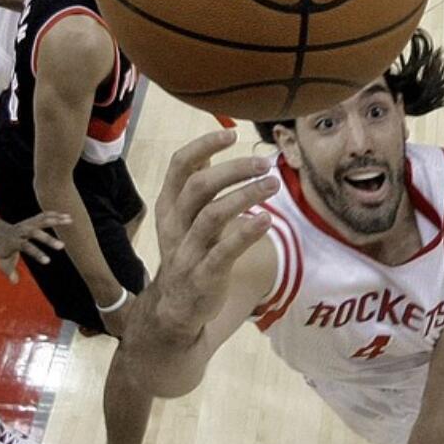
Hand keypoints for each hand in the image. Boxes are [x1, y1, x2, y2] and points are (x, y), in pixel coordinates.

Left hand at [0, 211, 70, 283]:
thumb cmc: (3, 250)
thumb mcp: (3, 262)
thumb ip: (9, 272)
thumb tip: (14, 282)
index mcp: (14, 242)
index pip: (26, 247)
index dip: (37, 254)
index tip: (48, 261)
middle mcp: (21, 231)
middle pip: (35, 234)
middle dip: (49, 239)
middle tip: (62, 246)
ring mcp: (27, 224)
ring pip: (41, 220)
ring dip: (56, 220)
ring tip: (70, 220)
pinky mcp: (32, 220)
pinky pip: (44, 216)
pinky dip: (56, 215)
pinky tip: (67, 217)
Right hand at [146, 129, 277, 340]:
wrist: (174, 310)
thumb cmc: (189, 252)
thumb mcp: (186, 217)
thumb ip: (197, 184)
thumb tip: (210, 147)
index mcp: (170, 205)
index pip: (180, 165)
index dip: (204, 146)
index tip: (231, 133)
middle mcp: (174, 225)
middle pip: (197, 186)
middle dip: (232, 170)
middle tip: (265, 163)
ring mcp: (187, 251)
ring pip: (211, 216)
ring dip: (244, 196)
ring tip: (273, 184)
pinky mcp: (203, 276)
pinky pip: (223, 252)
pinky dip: (245, 233)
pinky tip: (265, 221)